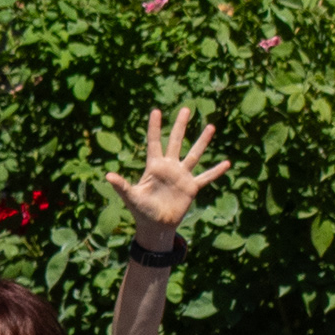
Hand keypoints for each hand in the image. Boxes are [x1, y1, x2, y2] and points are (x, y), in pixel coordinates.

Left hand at [106, 105, 227, 237]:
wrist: (156, 226)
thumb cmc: (141, 211)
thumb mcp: (131, 197)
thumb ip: (121, 186)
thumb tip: (107, 176)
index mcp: (154, 167)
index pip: (154, 142)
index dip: (154, 127)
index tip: (155, 111)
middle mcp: (169, 167)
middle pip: (175, 141)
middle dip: (180, 125)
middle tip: (185, 109)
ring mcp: (181, 176)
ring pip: (194, 154)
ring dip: (202, 141)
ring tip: (211, 126)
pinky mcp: (191, 187)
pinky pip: (206, 177)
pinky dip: (216, 171)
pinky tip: (227, 163)